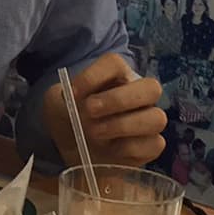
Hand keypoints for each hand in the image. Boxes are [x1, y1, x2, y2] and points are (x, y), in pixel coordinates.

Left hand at [43, 53, 166, 167]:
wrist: (72, 149)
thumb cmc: (69, 119)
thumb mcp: (56, 105)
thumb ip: (63, 100)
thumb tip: (77, 105)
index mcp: (116, 76)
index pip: (115, 63)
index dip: (94, 75)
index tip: (73, 93)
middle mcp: (139, 95)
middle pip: (151, 87)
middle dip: (118, 100)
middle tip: (90, 111)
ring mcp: (149, 120)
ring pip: (156, 118)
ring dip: (123, 125)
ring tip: (95, 133)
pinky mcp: (151, 146)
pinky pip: (154, 145)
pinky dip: (130, 148)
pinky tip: (109, 151)